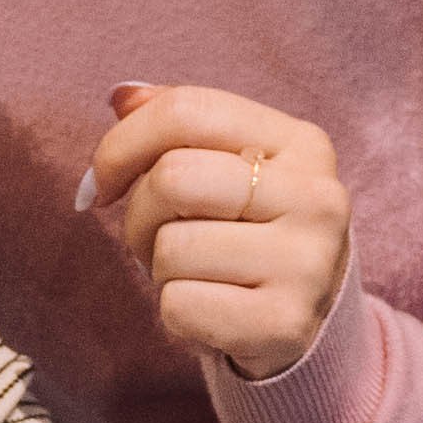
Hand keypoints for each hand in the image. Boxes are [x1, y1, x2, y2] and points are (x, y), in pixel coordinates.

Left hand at [74, 84, 349, 385]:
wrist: (309, 324)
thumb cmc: (251, 236)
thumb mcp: (230, 169)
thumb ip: (178, 127)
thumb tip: (121, 97)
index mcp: (302, 144)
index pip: (188, 111)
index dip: (122, 144)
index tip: (105, 182)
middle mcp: (317, 197)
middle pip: (172, 178)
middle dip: (140, 214)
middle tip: (156, 239)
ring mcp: (307, 263)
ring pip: (172, 248)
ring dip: (160, 269)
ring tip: (196, 276)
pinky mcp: (285, 323)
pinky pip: (179, 306)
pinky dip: (175, 315)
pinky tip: (211, 312)